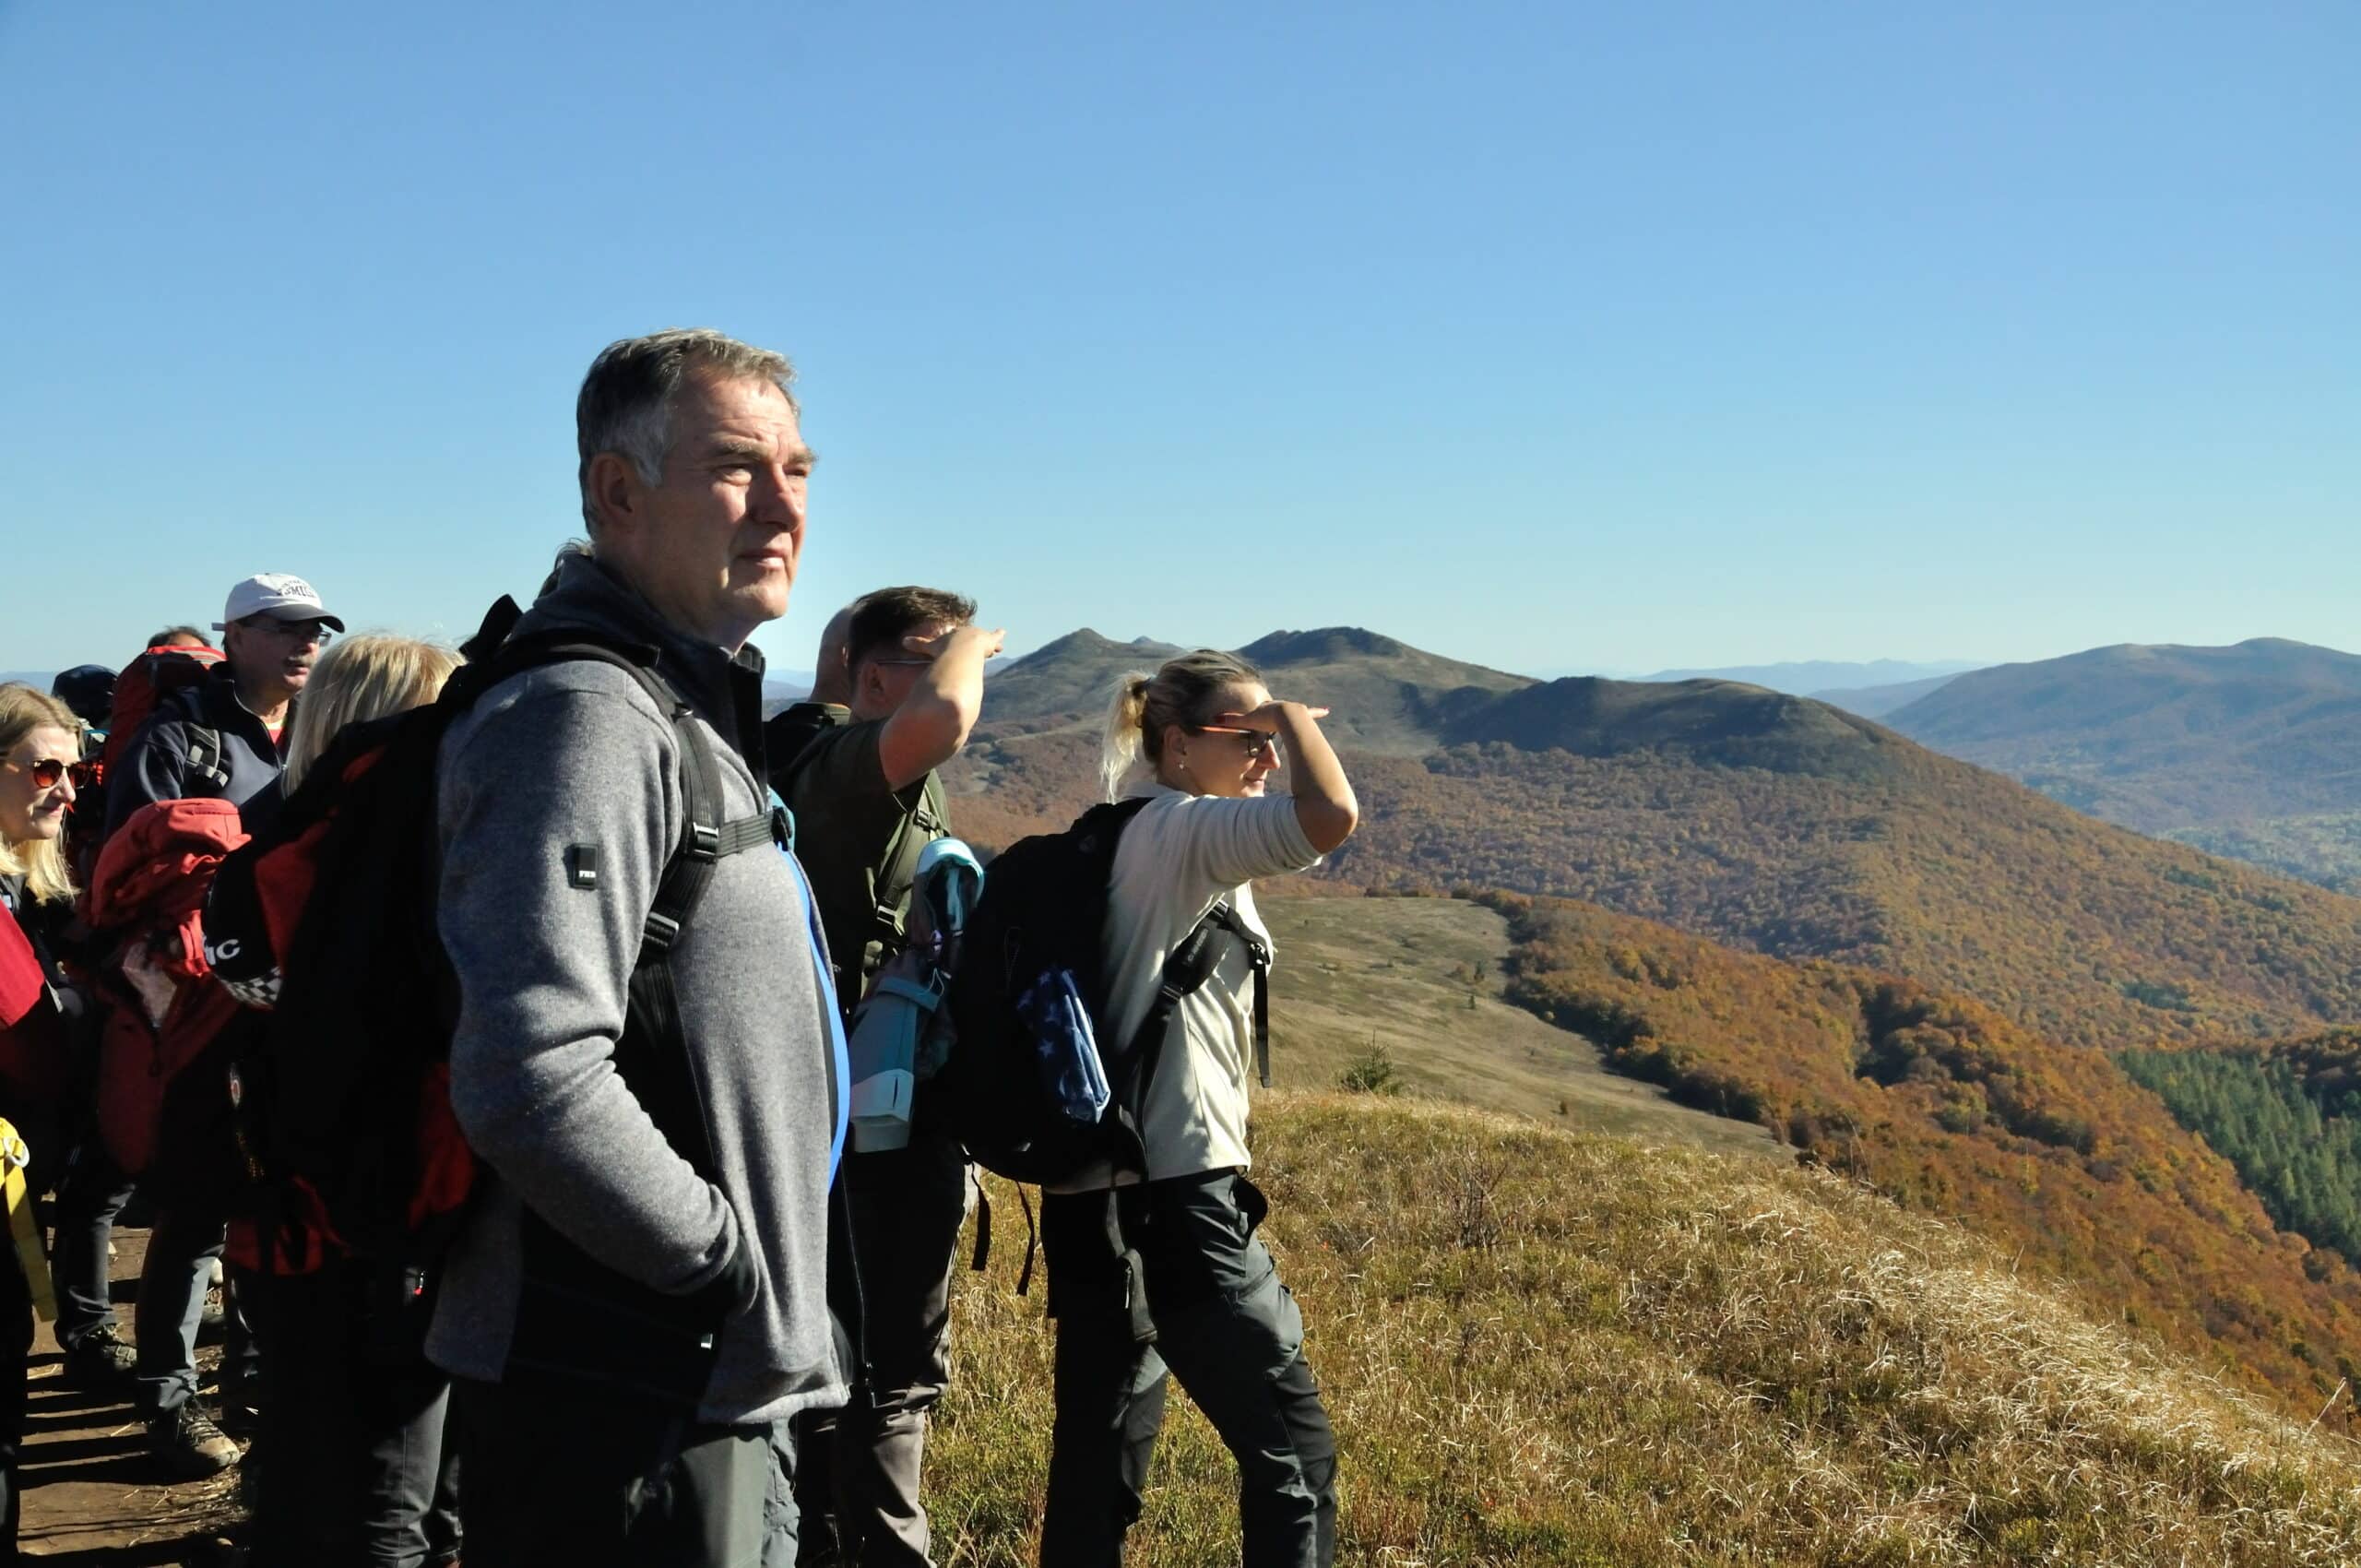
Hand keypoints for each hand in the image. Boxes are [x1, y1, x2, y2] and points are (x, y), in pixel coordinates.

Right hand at [903, 625, 1006, 661]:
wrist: (959, 648)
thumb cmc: (945, 649)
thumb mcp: (930, 648)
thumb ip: (918, 645)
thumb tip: (902, 642)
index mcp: (954, 634)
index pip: (955, 636)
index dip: (956, 639)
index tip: (957, 639)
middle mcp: (966, 632)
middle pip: (971, 636)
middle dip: (974, 639)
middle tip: (977, 643)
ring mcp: (978, 635)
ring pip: (983, 637)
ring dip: (988, 640)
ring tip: (995, 644)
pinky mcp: (988, 639)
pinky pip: (995, 636)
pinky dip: (998, 635)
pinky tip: (1004, 631)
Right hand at [1213, 701, 1329, 732]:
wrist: (1283, 714)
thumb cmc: (1265, 719)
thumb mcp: (1246, 723)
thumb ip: (1231, 723)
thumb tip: (1212, 721)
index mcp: (1267, 708)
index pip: (1262, 710)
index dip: (1261, 714)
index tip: (1261, 716)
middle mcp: (1280, 706)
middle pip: (1278, 709)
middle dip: (1278, 710)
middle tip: (1279, 714)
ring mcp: (1292, 709)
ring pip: (1295, 710)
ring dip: (1299, 710)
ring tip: (1305, 710)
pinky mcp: (1303, 714)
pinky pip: (1311, 713)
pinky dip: (1317, 712)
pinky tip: (1326, 710)